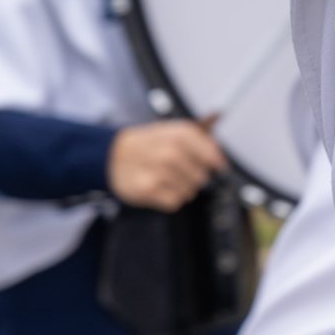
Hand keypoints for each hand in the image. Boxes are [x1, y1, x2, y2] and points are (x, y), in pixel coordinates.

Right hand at [106, 121, 225, 211]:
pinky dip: (169, 199)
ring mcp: (158, 171)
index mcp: (181, 134)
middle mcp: (171, 151)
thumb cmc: (151, 144)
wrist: (113, 155)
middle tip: (177, 171)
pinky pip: (175, 202)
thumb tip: (221, 161)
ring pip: (190, 192)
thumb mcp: (176, 132)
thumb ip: (203, 143)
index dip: (215, 166)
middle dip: (194, 178)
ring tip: (165, 178)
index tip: (214, 168)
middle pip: (202, 178)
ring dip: (181, 189)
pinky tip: (158, 188)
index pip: (213, 158)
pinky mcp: (147, 189)